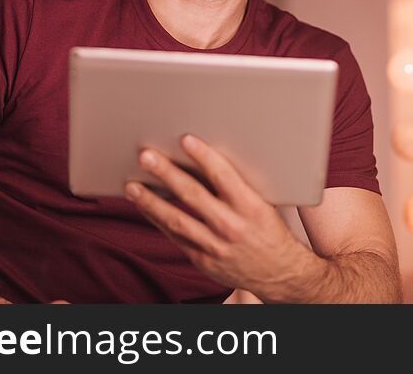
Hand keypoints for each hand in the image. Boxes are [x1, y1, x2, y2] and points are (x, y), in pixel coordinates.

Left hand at [124, 134, 319, 301]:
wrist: (279, 273)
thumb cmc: (270, 231)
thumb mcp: (264, 203)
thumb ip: (239, 185)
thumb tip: (209, 158)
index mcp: (251, 207)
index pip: (223, 176)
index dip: (203, 156)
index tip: (186, 139)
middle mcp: (232, 226)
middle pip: (193, 195)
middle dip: (166, 174)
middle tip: (146, 157)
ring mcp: (215, 245)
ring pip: (176, 220)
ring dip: (151, 201)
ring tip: (133, 186)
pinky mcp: (202, 259)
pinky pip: (175, 237)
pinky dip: (158, 220)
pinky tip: (145, 206)